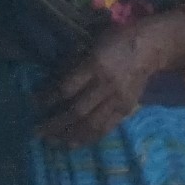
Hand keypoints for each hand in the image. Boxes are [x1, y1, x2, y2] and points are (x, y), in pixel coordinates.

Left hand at [36, 10, 184, 150]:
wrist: (150, 48)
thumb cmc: (116, 41)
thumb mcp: (92, 45)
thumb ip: (75, 64)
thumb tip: (54, 85)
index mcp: (95, 65)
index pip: (67, 88)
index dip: (49, 98)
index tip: (35, 104)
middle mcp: (105, 85)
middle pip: (77, 111)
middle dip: (55, 123)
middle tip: (38, 132)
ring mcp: (117, 100)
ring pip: (91, 124)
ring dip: (70, 135)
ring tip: (54, 142)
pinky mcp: (126, 109)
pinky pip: (105, 128)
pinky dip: (89, 137)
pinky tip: (75, 143)